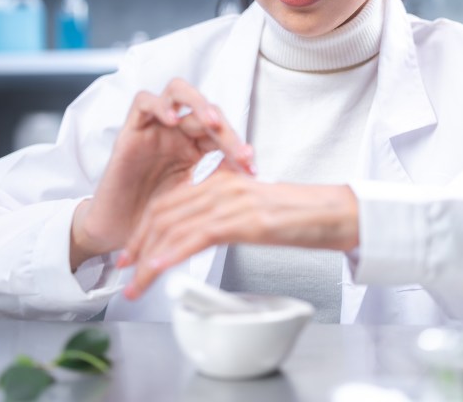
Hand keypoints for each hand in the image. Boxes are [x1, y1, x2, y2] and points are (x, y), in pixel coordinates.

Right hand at [70, 79, 253, 269]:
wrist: (122, 235)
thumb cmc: (157, 217)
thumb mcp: (195, 198)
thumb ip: (219, 179)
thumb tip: (252, 172)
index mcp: (195, 145)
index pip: (222, 131)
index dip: (238, 145)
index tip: (251, 168)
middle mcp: (177, 132)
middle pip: (206, 109)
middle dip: (225, 128)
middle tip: (237, 150)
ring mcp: (154, 128)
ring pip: (177, 92)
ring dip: (198, 102)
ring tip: (211, 122)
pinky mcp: (130, 132)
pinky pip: (143, 102)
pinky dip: (160, 106)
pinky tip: (173, 121)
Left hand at [117, 167, 358, 298]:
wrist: (337, 213)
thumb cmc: (303, 216)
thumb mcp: (257, 210)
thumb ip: (228, 215)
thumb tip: (203, 235)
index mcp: (224, 180)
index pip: (172, 201)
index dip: (146, 227)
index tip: (133, 251)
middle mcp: (223, 186)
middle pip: (165, 212)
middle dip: (139, 244)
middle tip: (124, 269)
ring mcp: (233, 201)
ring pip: (175, 226)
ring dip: (149, 258)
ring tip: (135, 282)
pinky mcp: (244, 219)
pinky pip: (196, 236)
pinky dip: (170, 254)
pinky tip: (157, 269)